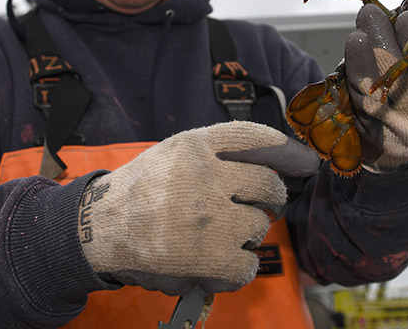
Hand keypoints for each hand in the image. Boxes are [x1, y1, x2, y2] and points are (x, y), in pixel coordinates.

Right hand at [77, 121, 318, 294]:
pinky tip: (223, 265)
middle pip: (268, 184)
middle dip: (271, 198)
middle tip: (260, 207)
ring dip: (247, 235)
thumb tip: (282, 161)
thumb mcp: (175, 154)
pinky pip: (247, 263)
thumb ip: (218, 153)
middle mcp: (206, 175)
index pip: (255, 137)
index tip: (307, 161)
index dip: (287, 149)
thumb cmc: (141, 191)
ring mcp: (210, 215)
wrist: (100, 229)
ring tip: (222, 237)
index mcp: (196, 145)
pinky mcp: (209, 253)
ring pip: (258, 225)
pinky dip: (239, 269)